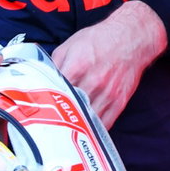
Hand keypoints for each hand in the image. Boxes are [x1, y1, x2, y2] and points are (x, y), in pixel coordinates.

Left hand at [51, 0, 167, 126]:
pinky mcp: (119, 102)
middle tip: (47, 126)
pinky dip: (92, 130)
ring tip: (63, 132)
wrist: (131, 38)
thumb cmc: (99, 40)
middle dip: (57, 118)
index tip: (38, 110)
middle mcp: (93, 82)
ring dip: (74, 128)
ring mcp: (107, 94)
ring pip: (86, 121)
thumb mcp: (70, 45)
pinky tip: (83, 131)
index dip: (44, 103)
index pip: (55, 93)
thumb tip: (41, 82)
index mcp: (77, 67)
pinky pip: (104, 125)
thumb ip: (54, 65)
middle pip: (70, 110)